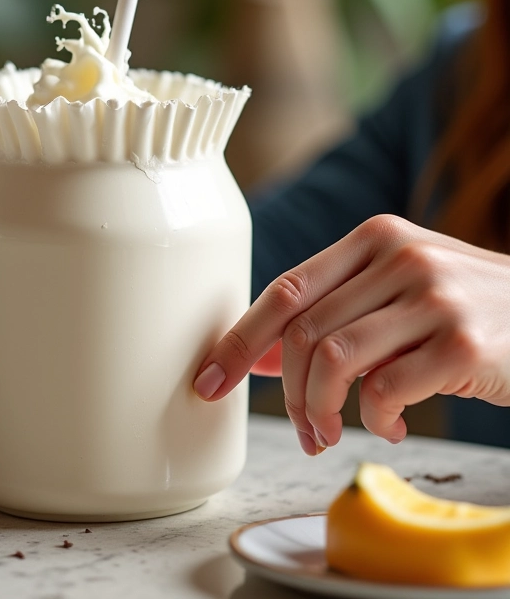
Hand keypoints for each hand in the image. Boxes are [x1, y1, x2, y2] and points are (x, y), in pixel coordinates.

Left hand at [193, 214, 509, 453]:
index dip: (239, 339)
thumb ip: (329, 314)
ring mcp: (433, 296)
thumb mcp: (393, 293)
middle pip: (302, 332)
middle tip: (302, 429)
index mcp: (373, 239)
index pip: (284, 290)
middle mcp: (399, 256)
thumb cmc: (461, 309)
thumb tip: (257, 357)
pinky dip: (375, 419)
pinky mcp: (463, 342)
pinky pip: (384, 391)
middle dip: (288, 394)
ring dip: (320, 411)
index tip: (210, 379)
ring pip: (332, 360)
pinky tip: (390, 424)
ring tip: (330, 434)